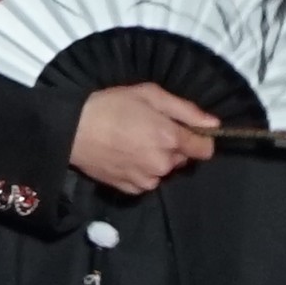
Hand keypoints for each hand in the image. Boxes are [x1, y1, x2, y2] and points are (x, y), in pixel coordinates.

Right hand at [70, 80, 223, 198]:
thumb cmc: (110, 106)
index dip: (198, 138)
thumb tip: (214, 124)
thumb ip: (185, 109)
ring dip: (156, 160)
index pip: (205, 149)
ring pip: (164, 170)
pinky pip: (147, 181)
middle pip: (183, 159)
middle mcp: (163, 163)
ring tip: (132, 144)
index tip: (185, 130)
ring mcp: (147, 179)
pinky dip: (141, 171)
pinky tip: (124, 156)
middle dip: (172, 147)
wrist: (71, 131)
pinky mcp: (131, 189)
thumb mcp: (149, 94)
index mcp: (171, 138)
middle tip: (147, 130)